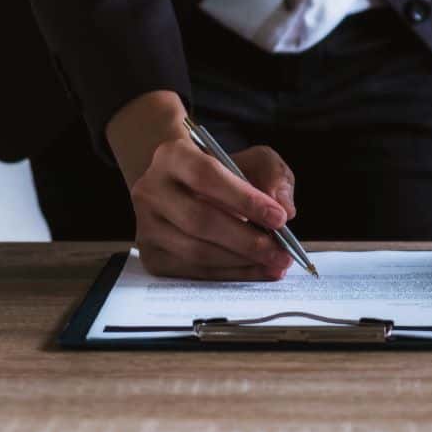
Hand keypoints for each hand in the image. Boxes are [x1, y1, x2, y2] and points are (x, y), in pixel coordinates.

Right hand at [105, 91, 297, 280]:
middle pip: (199, 220)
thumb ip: (273, 176)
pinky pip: (193, 272)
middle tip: (281, 251)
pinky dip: (229, 275)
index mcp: (172, 156)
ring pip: (196, 251)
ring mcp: (147, 226)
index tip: (279, 218)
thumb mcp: (253, 160)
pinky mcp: (152, 255)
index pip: (206, 176)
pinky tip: (255, 270)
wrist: (185, 189)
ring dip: (241, 262)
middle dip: (247, 240)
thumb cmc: (223, 174)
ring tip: (274, 263)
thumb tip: (285, 208)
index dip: (244, 199)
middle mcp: (151, 190)